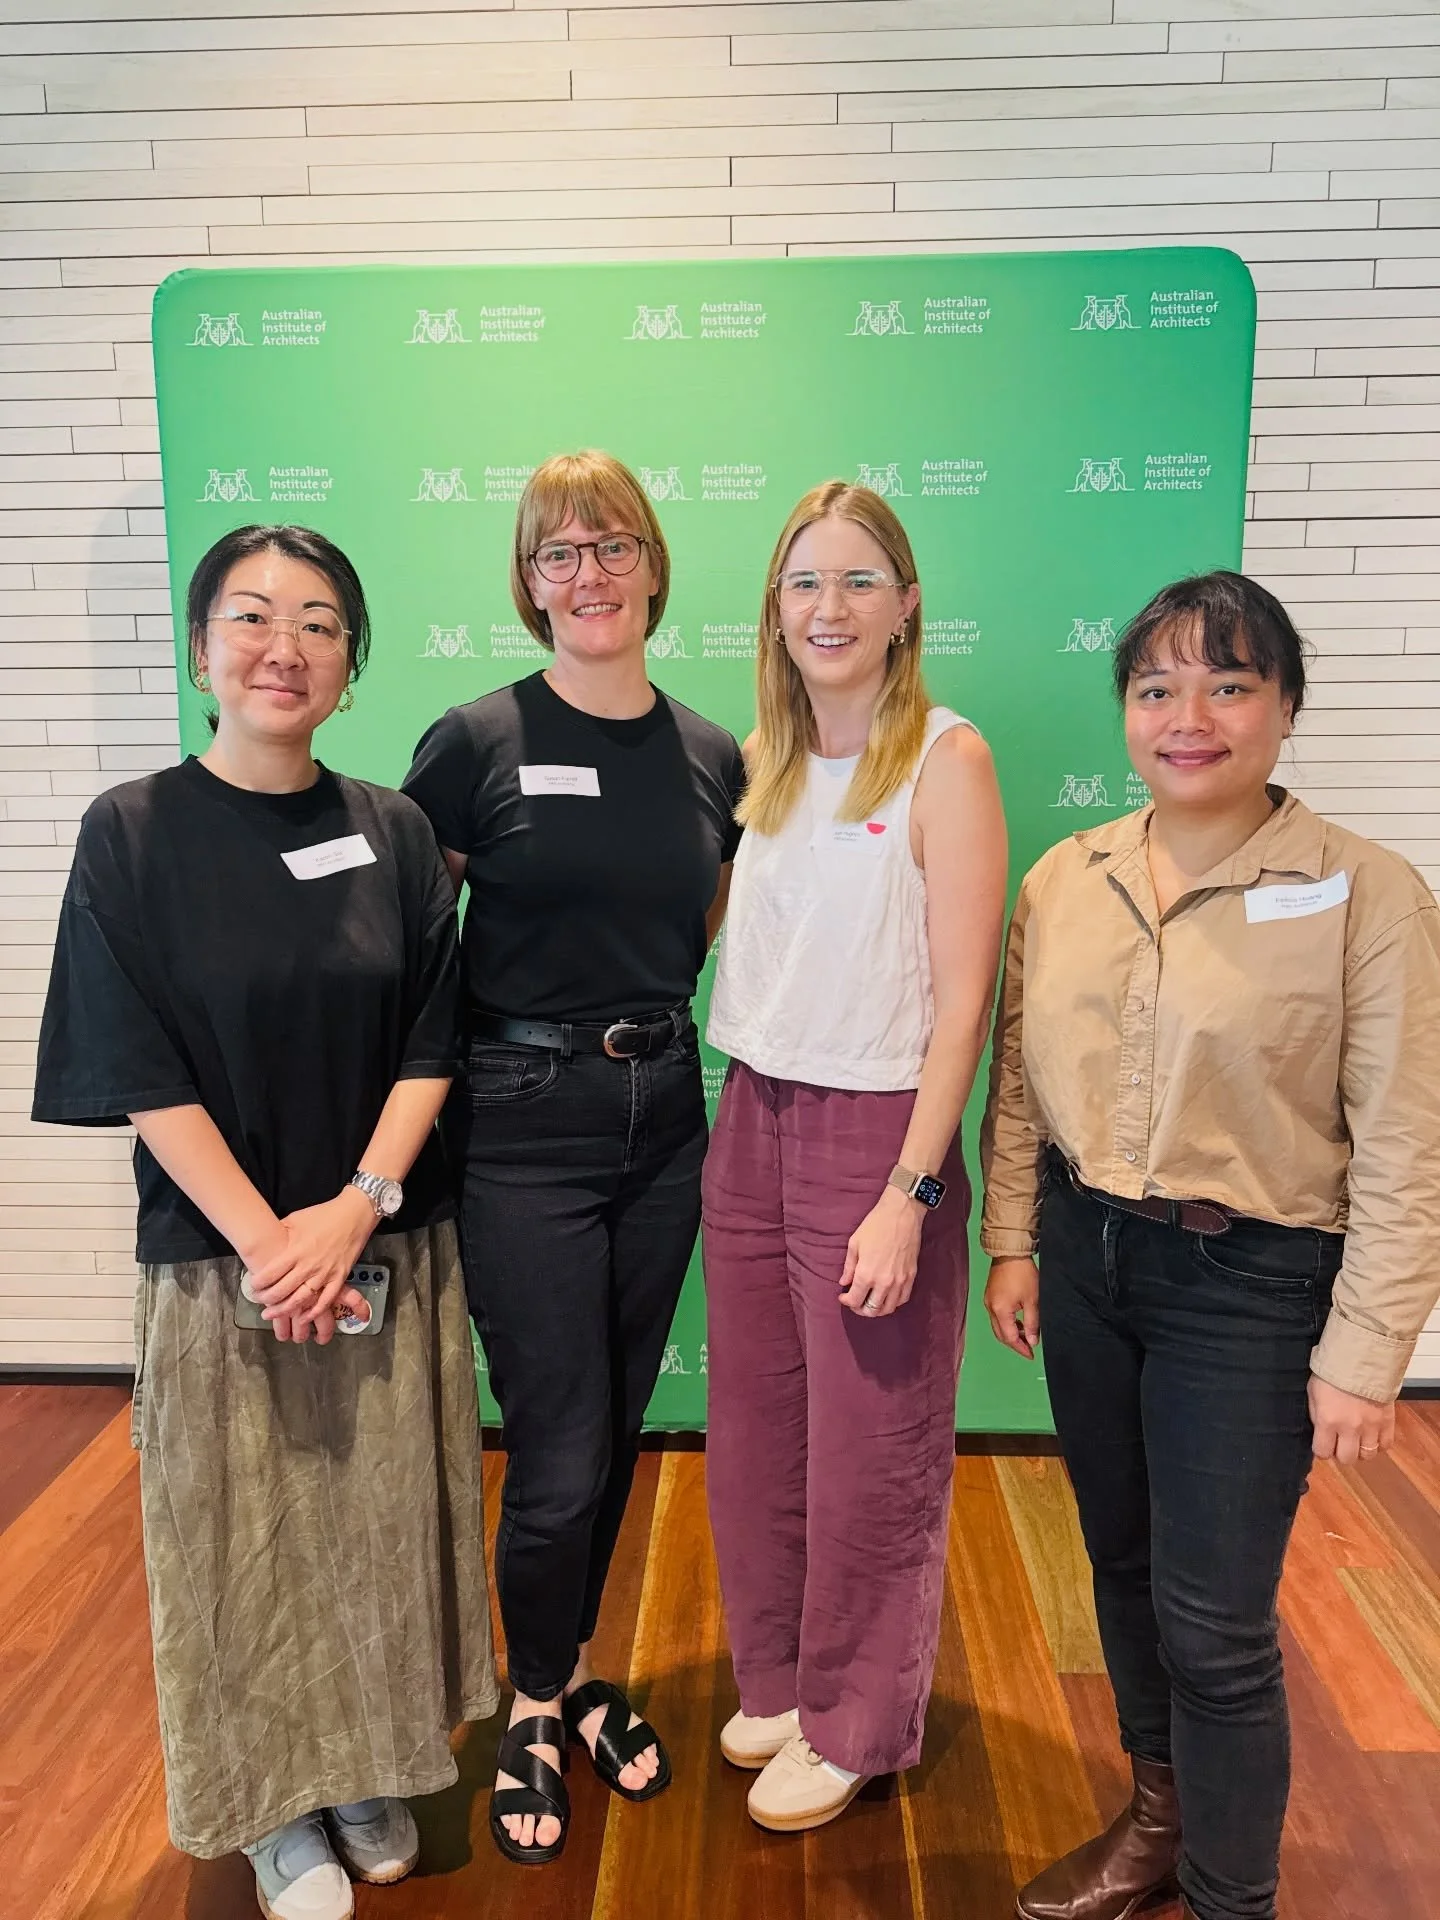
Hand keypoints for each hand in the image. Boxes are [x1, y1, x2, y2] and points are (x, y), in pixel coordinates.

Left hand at [247, 1189, 375, 1335]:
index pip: (270, 1274)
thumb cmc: (324, 1214)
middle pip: (281, 1290)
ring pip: (300, 1300)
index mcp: (296, 1250)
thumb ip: (280, 1234)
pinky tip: (303, 1318)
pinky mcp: (339, 1277)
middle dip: (266, 1299)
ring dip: (283, 1310)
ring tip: (271, 1313)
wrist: (353, 1214)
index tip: (253, 1285)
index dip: (257, 1283)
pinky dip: (314, 1312)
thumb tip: (266, 1242)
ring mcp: (325, 1273)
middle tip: (259, 1299)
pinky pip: (326, 1300)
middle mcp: (308, 1265)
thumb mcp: (295, 1219)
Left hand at [838, 1186, 923, 1317]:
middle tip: (855, 1302)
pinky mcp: (911, 1276)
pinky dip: (893, 1303)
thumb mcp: (855, 1243)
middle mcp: (884, 1282)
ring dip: (877, 1309)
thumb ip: (849, 1267)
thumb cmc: (875, 1225)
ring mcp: (900, 1281)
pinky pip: (903, 1299)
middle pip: (872, 1310)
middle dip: (860, 1309)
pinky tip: (886, 1296)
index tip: (843, 1296)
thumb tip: (844, 1282)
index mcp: (866, 1274)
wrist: (901, 1214)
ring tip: (870, 1301)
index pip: (855, 1300)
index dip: (846, 1302)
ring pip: (888, 1308)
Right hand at [985, 1256, 1039, 1358]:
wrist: (1010, 1252)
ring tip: (1026, 1335)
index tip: (1031, 1355)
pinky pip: (997, 1316)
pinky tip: (1018, 1321)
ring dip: (1010, 1333)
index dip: (1020, 1348)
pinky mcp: (989, 1295)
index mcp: (1000, 1311)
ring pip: (998, 1325)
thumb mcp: (1032, 1300)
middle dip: (1014, 1343)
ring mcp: (988, 1301)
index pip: (1009, 1337)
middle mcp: (990, 1308)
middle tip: (1028, 1349)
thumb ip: (1031, 1323)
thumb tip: (1032, 1341)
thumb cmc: (1024, 1275)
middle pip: (1000, 1334)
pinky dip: (1007, 1323)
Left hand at [1309, 1376, 1395, 1465]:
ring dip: (1361, 1449)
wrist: (1360, 1357)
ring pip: (1368, 1455)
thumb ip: (1317, 1415)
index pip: (1323, 1452)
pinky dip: (1379, 1443)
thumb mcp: (1313, 1392)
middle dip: (1342, 1452)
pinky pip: (1386, 1445)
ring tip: (1358, 1437)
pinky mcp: (1388, 1421)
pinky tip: (1373, 1433)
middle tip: (1341, 1441)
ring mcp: (1371, 1426)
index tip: (1324, 1442)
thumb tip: (1321, 1432)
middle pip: (1347, 1459)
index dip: (1322, 1449)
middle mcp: (1350, 1428)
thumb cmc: (1332, 1372)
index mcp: (1328, 1420)